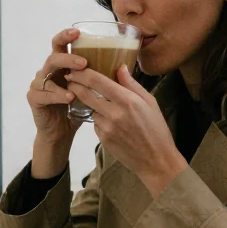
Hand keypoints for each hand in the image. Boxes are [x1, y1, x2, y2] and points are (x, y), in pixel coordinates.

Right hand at [27, 27, 88, 177]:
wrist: (61, 132)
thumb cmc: (77, 109)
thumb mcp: (91, 91)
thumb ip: (102, 78)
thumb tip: (124, 66)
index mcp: (62, 65)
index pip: (60, 44)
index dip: (66, 36)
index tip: (78, 32)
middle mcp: (48, 71)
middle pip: (53, 56)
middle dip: (68, 57)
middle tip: (84, 63)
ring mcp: (39, 84)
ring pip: (46, 74)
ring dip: (64, 79)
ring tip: (77, 88)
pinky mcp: (34, 98)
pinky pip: (42, 93)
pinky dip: (56, 95)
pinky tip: (68, 99)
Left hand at [64, 64, 187, 195]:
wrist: (156, 161)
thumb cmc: (156, 129)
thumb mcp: (150, 102)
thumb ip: (132, 84)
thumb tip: (120, 67)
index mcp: (127, 101)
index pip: (97, 81)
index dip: (82, 73)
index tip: (74, 68)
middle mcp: (114, 113)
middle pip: (85, 94)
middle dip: (75, 85)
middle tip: (70, 79)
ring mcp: (107, 128)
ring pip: (91, 109)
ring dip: (92, 104)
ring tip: (104, 105)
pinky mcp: (103, 139)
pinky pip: (95, 124)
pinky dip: (99, 119)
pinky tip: (112, 122)